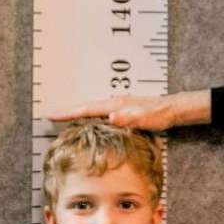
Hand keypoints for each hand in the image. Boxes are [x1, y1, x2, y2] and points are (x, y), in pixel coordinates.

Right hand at [46, 90, 209, 129]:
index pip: (86, 109)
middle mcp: (113, 102)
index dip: (68, 112)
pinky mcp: (122, 109)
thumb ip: (131, 118)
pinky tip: (88, 121)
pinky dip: (89, 115)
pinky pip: (99, 112)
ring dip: (77, 112)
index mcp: (115, 105)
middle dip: (67, 111)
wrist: (173, 109)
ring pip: (91, 109)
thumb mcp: (147, 118)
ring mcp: (117, 105)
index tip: (51, 114)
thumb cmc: (160, 115)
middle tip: (50, 115)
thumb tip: (112, 117)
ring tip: (63, 118)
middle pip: (84, 106)